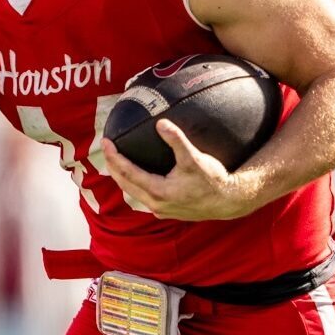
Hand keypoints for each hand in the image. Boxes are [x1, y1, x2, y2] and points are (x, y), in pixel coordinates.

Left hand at [91, 120, 261, 220]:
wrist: (229, 201)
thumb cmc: (213, 180)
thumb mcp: (195, 158)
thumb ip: (176, 140)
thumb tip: (160, 122)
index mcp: (158, 191)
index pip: (127, 172)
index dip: (114, 156)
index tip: (105, 141)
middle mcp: (155, 204)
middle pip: (125, 184)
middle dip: (113, 166)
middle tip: (106, 149)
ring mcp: (161, 210)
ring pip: (133, 193)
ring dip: (123, 178)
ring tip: (116, 162)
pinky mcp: (168, 212)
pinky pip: (145, 199)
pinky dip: (136, 186)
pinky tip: (138, 177)